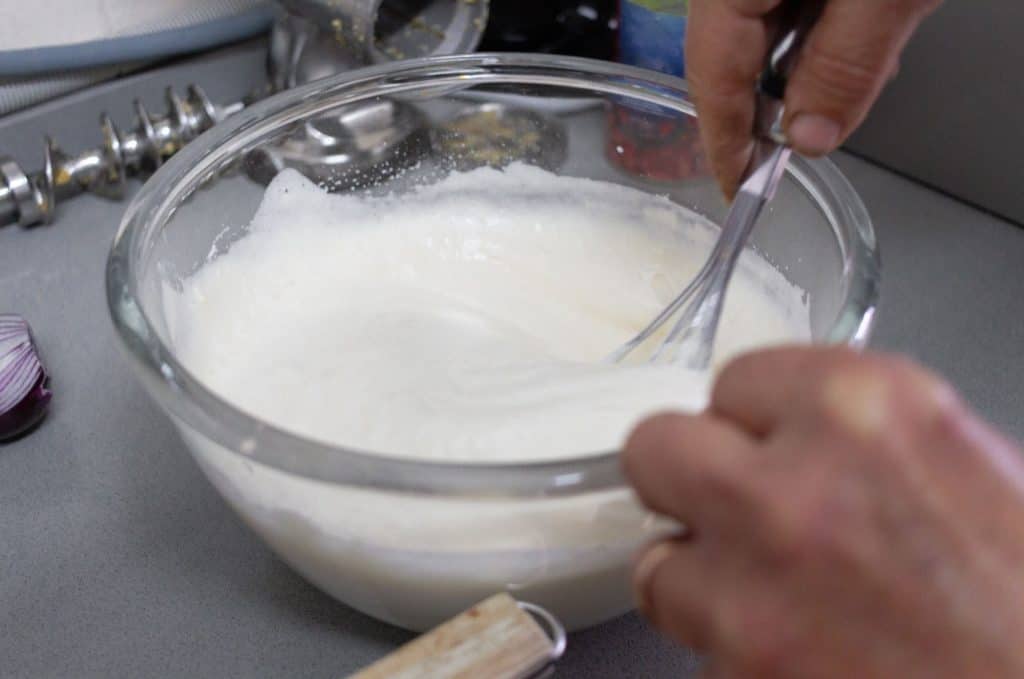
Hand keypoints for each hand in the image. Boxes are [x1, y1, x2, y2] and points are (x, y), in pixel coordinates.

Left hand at [623, 346, 1023, 677]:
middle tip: (725, 505)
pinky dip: (730, 648)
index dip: (748, 422)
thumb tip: (792, 432)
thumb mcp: (969, 467)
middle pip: (656, 448)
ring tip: (775, 598)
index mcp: (864, 408)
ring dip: (701, 577)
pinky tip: (798, 648)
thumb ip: (860, 434)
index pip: (731, 380)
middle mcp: (796, 487)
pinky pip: (693, 644)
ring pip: (657, 561)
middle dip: (685, 478)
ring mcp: (753, 588)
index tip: (758, 445)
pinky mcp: (737, 672)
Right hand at [687, 0, 941, 197]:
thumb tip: (809, 138)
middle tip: (814, 134)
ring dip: (810, 55)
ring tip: (869, 49)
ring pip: (759, 30)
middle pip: (730, 56)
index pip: (714, 79)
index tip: (737, 190)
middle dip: (776, 100)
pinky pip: (781, 3)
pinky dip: (822, 22)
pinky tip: (864, 17)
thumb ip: (843, 65)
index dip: (726, 144)